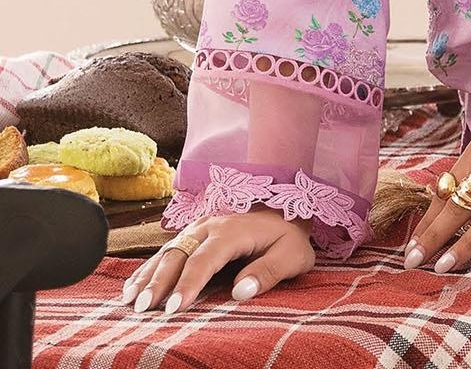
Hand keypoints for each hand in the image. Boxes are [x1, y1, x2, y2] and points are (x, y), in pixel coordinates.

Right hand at [120, 208, 315, 313]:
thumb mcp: (292, 254)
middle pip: (179, 254)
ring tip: (130, 301)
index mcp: (233, 230)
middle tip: (143, 310)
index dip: (188, 284)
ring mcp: (200, 226)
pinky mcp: (194, 231)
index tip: (174, 308)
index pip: (205, 259)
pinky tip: (132, 286)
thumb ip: (269, 271)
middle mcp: (211, 225)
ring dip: (148, 276)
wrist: (287, 207)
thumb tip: (241, 292)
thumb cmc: (289, 237)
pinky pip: (167, 249)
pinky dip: (148, 268)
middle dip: (159, 282)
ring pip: (168, 250)